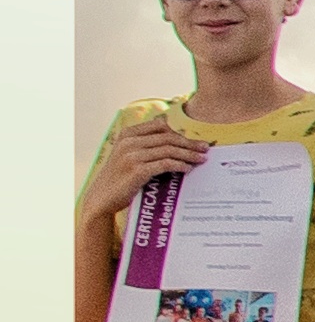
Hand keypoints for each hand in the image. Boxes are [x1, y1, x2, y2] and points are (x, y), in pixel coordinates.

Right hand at [78, 116, 206, 231]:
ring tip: (201, 159)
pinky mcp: (137, 170)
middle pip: (168, 138)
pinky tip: (188, 169)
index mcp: (126, 134)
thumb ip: (145, 139)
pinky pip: (165, 164)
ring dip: (189, 154)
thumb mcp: (127, 153)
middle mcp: (128, 142)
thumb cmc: (119, 176)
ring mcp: (131, 156)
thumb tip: (167, 122)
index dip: (179, 133)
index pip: (159, 126)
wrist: (102, 198)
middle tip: (206, 149)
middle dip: (189, 143)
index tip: (195, 141)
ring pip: (169, 150)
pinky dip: (180, 165)